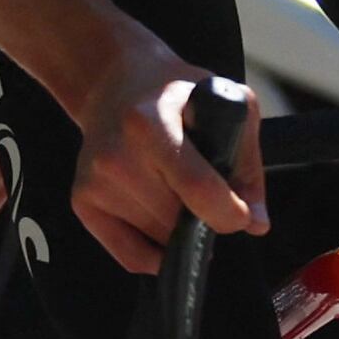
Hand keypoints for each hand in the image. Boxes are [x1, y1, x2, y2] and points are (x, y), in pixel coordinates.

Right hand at [72, 56, 260, 273]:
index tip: (240, 215)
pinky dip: (155, 252)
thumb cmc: (177, 95)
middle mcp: (117, 157)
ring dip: (179, 230)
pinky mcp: (83, 201)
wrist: (115, 83)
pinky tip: (164, 223)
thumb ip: (246, 164)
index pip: (198, 189)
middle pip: (178, 222)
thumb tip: (256, 224)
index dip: (229, 213)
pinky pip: (131, 255)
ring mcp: (96, 182)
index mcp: (152, 126)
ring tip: (176, 191)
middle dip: (204, 218)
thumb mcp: (225, 106)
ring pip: (158, 240)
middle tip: (205, 192)